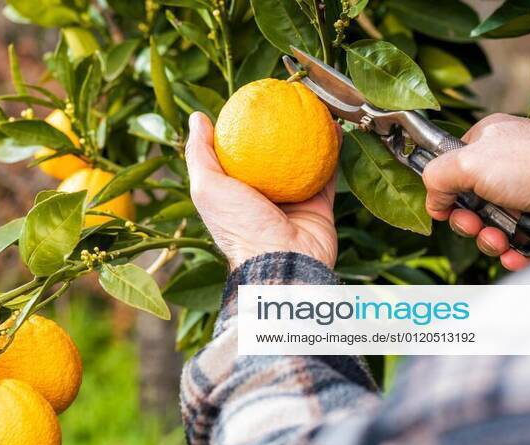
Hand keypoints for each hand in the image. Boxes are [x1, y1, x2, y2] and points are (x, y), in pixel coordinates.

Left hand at [185, 112, 339, 268]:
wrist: (283, 263)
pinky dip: (331, 150)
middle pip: (270, 153)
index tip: (249, 99)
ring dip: (308, 132)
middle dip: (278, 126)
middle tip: (284, 96)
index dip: (241, 126)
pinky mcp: (318, 205)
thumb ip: (200, 154)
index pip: (235, 152)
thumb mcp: (207, 188)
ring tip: (311, 104)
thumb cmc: (241, 228)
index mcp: (234, 193)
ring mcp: (291, 199)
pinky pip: (328, 172)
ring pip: (302, 159)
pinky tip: (332, 125)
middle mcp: (261, 195)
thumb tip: (197, 117)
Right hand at [424, 114, 529, 270]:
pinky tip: (514, 254)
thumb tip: (433, 201)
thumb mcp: (469, 162)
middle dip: (468, 223)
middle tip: (476, 225)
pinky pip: (517, 240)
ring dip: (490, 240)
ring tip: (500, 240)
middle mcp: (505, 164)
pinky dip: (513, 251)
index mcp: (487, 141)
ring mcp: (525, 191)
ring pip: (491, 225)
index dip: (444, 191)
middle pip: (468, 203)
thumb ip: (436, 177)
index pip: (451, 167)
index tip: (444, 207)